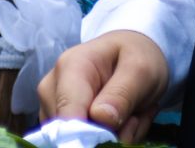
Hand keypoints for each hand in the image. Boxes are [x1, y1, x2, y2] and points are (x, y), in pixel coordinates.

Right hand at [37, 30, 168, 143]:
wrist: (131, 54)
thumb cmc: (134, 56)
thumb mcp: (141, 69)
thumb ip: (122, 93)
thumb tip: (101, 118)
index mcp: (70, 68)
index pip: (68, 113)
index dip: (90, 133)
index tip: (115, 136)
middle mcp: (53, 89)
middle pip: (75, 132)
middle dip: (111, 133)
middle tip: (134, 116)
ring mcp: (54, 108)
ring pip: (83, 141)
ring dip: (116, 136)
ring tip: (130, 114)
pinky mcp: (61, 124)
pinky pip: (86, 143)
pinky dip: (112, 139)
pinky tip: (122, 121)